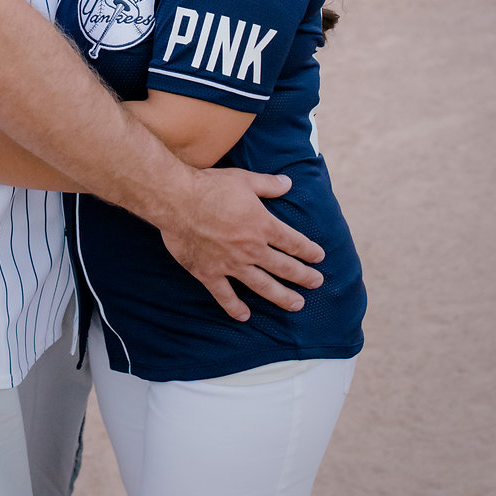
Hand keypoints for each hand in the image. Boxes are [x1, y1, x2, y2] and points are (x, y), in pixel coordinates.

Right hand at [159, 166, 324, 321]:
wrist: (177, 200)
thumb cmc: (210, 186)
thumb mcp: (244, 179)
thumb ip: (268, 184)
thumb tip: (288, 182)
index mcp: (262, 225)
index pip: (293, 242)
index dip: (308, 251)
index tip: (319, 258)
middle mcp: (251, 248)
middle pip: (284, 267)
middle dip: (304, 276)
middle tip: (316, 283)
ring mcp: (231, 264)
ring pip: (263, 286)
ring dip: (282, 296)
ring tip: (297, 304)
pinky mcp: (210, 273)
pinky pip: (225, 296)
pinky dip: (235, 307)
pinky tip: (245, 315)